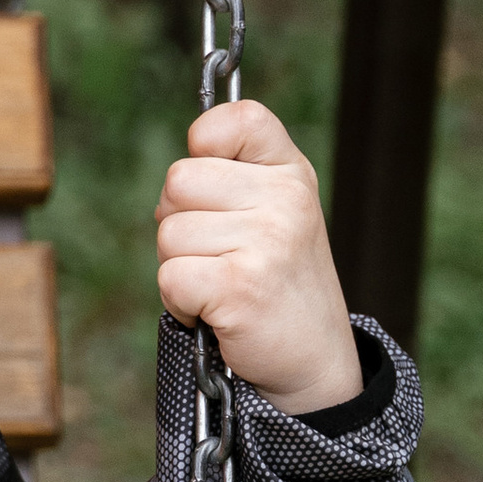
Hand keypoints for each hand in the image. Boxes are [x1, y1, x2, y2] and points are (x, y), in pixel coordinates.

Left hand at [154, 100, 361, 414]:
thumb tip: (174, 178)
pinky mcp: (240, 286)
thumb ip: (232, 177)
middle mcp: (286, 200)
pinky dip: (179, 302)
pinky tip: (214, 311)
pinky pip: (169, 276)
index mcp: (292, 174)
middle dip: (180, 223)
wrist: (314, 362)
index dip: (206, 143)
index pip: (237, 118)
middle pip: (178, 181)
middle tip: (218, 255)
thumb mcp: (274, 214)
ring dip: (180, 267)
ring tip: (222, 286)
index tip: (217, 186)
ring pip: (168, 233)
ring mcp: (266, 241)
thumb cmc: (277, 283)